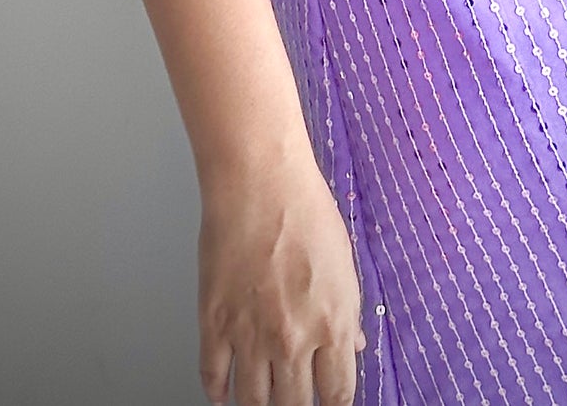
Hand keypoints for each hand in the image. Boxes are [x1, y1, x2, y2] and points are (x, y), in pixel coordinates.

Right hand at [197, 144, 369, 405]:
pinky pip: (214, 378)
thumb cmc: (304, 210)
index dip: (334, 404)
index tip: (329, 403)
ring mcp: (249, 337)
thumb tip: (353, 344)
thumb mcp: (344, 264)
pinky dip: (219, 393)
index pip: (338, 394)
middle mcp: (292, 340)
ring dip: (259, 405)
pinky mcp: (214, 325)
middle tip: (295, 401)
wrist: (259, 182)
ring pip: (253, 403)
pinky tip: (225, 394)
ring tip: (263, 402)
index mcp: (332, 324)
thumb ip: (348, 314)